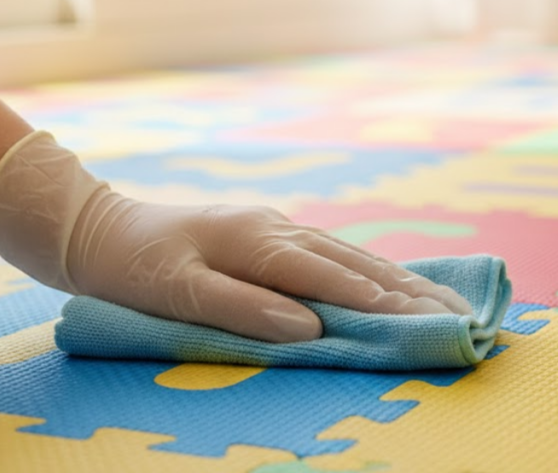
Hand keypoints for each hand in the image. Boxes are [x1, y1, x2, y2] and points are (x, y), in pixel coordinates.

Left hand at [0, 132, 471, 342]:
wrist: (100, 228)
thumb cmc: (134, 266)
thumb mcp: (177, 291)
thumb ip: (243, 307)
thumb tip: (310, 328)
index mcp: (256, 240)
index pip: (328, 277)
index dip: (377, 301)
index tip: (424, 320)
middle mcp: (276, 228)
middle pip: (352, 262)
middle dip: (407, 290)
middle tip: (457, 313)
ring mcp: (276, 228)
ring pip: (348, 255)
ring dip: (397, 278)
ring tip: (441, 299)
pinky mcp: (271, 235)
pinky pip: (332, 254)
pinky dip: (369, 270)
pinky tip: (388, 280)